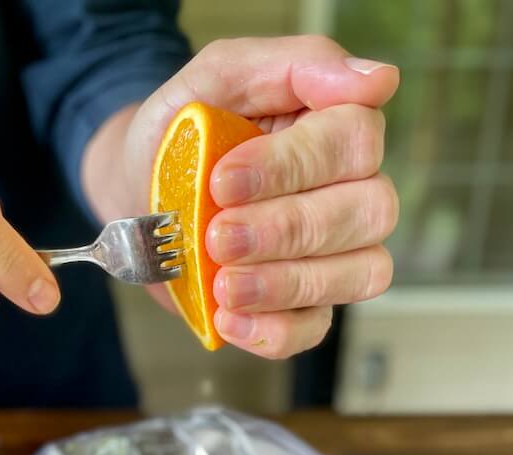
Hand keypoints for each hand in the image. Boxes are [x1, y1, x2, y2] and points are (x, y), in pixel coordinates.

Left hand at [122, 35, 399, 355]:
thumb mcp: (217, 78)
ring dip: (287, 283)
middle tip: (219, 235)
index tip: (223, 180)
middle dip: (288, 229)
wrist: (134, 193)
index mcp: (333, 129)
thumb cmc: (182, 134)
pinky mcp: (301, 306)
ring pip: (357, 274)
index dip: (294, 166)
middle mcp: (349, 193)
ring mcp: (332, 255)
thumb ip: (293, 65)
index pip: (354, 142)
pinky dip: (274, 331)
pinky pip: (314, 329)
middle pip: (368, 213)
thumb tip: (378, 78)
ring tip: (223, 283)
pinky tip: (229, 317)